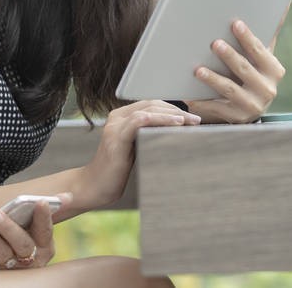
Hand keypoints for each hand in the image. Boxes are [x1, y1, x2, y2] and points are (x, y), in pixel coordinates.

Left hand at [0, 194, 65, 269]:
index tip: (41, 201)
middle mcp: (32, 263)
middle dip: (7, 227)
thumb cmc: (23, 240)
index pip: (46, 231)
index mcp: (45, 248)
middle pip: (21, 245)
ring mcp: (12, 273)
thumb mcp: (35, 230)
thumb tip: (67, 196)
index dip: (44, 217)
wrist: (11, 270)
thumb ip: (44, 214)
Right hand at [76, 100, 199, 210]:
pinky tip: (175, 124)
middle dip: (176, 110)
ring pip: (148, 110)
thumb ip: (147, 135)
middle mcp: (116, 116)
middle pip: (151, 105)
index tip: (191, 117)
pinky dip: (161, 120)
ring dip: (172, 114)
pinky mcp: (116, 137)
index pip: (151, 105)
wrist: (95, 186)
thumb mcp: (135, 147)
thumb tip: (176, 131)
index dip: (172, 108)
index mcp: (121, 116)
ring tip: (189, 121)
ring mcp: (115, 126)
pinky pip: (140, 121)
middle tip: (195, 119)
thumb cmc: (117, 170)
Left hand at [187, 17, 286, 123]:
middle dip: (229, 56)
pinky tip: (189, 94)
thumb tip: (285, 0)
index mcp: (274, 70)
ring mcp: (252, 105)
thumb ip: (270, 32)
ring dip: (213, 79)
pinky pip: (216, 107)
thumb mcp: (263, 56)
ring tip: (198, 70)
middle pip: (245, 69)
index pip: (259, 51)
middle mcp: (267, 90)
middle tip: (214, 43)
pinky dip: (202, 101)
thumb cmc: (254, 72)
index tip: (235, 23)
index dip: (247, 37)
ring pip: (230, 89)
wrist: (249, 107)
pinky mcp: (236, 117)